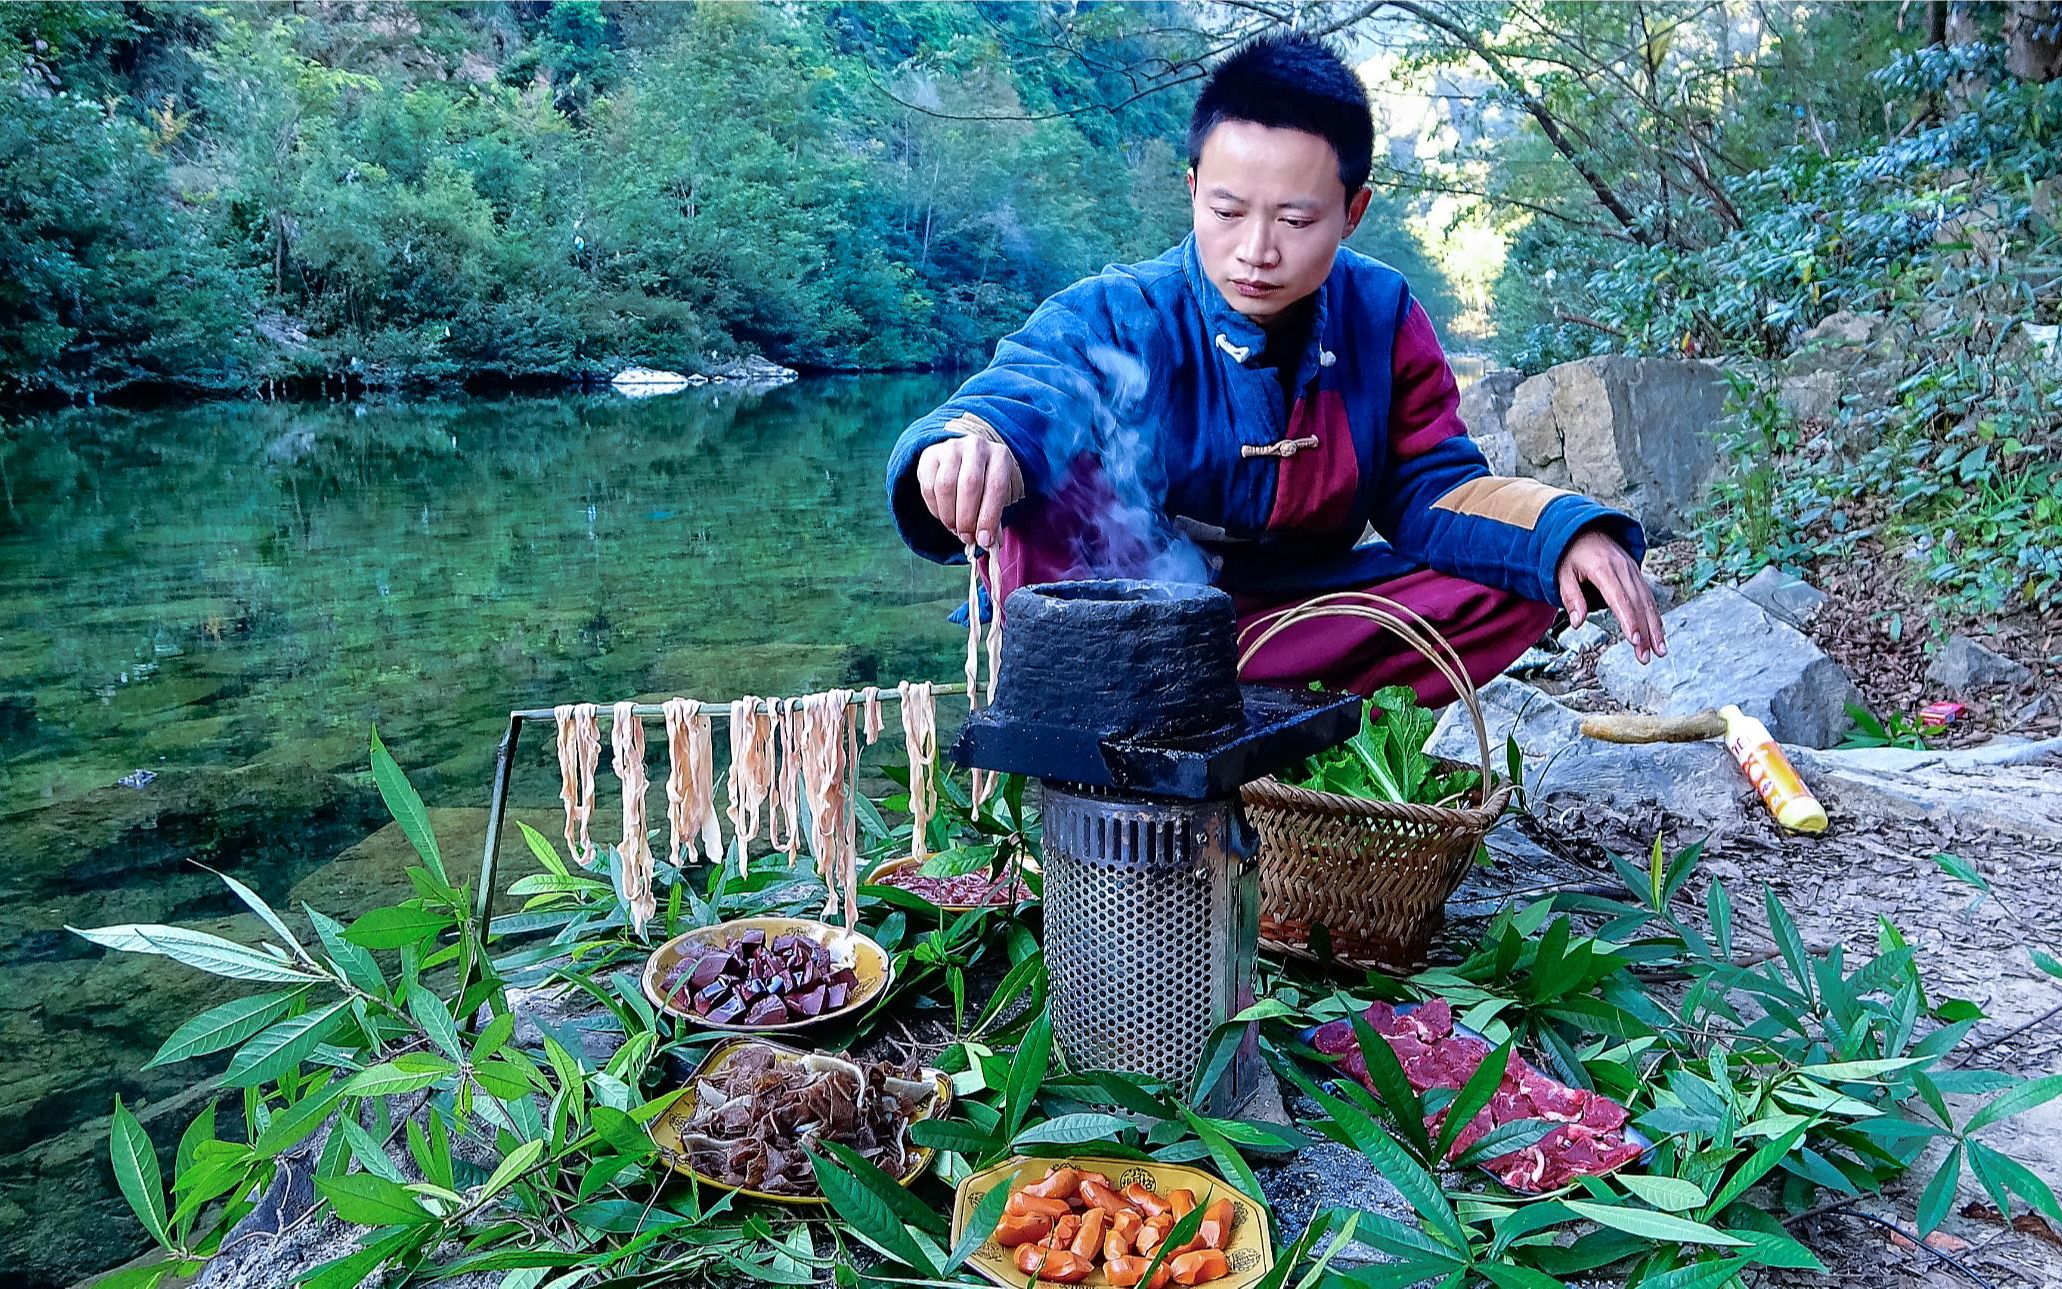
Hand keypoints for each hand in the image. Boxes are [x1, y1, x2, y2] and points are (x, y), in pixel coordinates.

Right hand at [916, 435, 1023, 549]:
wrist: (968, 457)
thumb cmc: (988, 483)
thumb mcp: (999, 497)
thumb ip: (996, 519)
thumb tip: (989, 544)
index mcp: (1000, 456)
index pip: (996, 487)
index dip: (989, 517)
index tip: (984, 540)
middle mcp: (976, 446)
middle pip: (969, 485)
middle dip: (967, 519)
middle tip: (967, 537)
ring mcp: (951, 448)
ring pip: (945, 486)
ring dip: (949, 515)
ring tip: (955, 529)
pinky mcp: (930, 455)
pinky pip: (928, 486)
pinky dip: (935, 508)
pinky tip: (943, 515)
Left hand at [1556, 530, 1667, 663]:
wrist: (1583, 529)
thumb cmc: (1569, 554)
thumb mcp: (1562, 574)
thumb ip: (1571, 597)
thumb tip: (1578, 622)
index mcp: (1603, 569)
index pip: (1619, 599)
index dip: (1629, 620)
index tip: (1635, 640)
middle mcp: (1623, 569)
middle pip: (1638, 604)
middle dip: (1645, 632)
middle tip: (1647, 657)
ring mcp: (1632, 570)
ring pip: (1648, 602)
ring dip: (1655, 628)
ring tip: (1659, 651)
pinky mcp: (1636, 574)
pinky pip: (1648, 596)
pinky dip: (1655, 616)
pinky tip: (1659, 633)